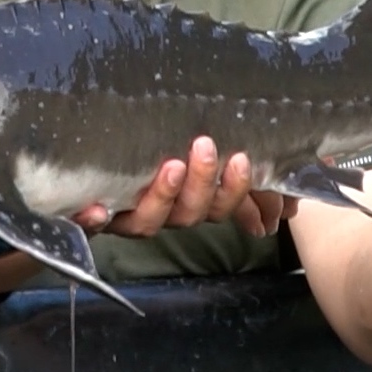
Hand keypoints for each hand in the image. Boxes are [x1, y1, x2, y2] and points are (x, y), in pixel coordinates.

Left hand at [72, 136, 297, 238]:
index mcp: (189, 202)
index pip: (219, 205)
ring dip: (162, 196)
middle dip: (202, 183)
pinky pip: (92, 224)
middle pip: (189, 213)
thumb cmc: (154, 159)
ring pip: (149, 220)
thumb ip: (242, 188)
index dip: (232, 189)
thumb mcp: (203, 169)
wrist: (86, 175)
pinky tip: (96, 207)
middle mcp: (161, 213)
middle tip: (205, 146)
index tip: (241, 159)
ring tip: (170, 166)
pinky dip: (95, 219)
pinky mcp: (90, 215)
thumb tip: (285, 211)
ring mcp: (126, 215)